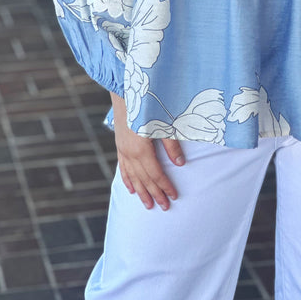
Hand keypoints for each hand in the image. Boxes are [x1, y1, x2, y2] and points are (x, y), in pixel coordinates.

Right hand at [110, 92, 184, 209]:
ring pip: (133, 177)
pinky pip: (123, 168)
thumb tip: (181, 164)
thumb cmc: (147, 105)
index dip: (165, 186)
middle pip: (144, 179)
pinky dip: (128, 180)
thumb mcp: (163, 123)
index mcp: (141, 149)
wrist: (125, 91)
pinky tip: (131, 190)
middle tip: (164, 207)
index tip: (174, 196)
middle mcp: (130, 153)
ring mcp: (122, 150)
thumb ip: (172, 144)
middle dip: (154, 194)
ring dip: (141, 192)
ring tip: (148, 205)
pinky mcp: (119, 146)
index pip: (156, 174)